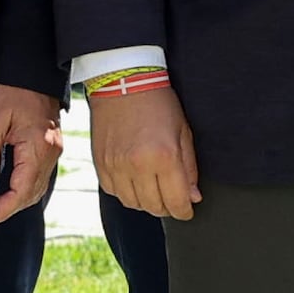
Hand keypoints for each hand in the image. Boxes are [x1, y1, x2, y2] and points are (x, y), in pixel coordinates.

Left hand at [0, 84, 57, 227]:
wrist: (27, 63)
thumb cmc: (9, 87)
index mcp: (38, 149)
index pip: (20, 193)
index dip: (0, 210)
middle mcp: (50, 152)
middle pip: (29, 195)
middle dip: (4, 208)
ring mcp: (52, 148)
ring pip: (34, 187)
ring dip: (12, 199)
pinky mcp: (48, 143)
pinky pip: (36, 174)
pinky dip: (20, 186)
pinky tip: (4, 187)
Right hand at [89, 77, 200, 221]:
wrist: (123, 81)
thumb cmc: (158, 103)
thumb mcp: (183, 132)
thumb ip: (188, 168)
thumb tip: (192, 196)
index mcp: (164, 157)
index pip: (177, 202)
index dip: (184, 211)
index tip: (186, 210)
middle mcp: (138, 165)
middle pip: (155, 207)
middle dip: (167, 208)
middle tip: (172, 199)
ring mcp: (116, 165)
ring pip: (133, 203)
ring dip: (146, 202)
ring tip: (153, 189)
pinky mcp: (101, 163)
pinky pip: (114, 192)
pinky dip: (126, 192)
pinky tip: (134, 181)